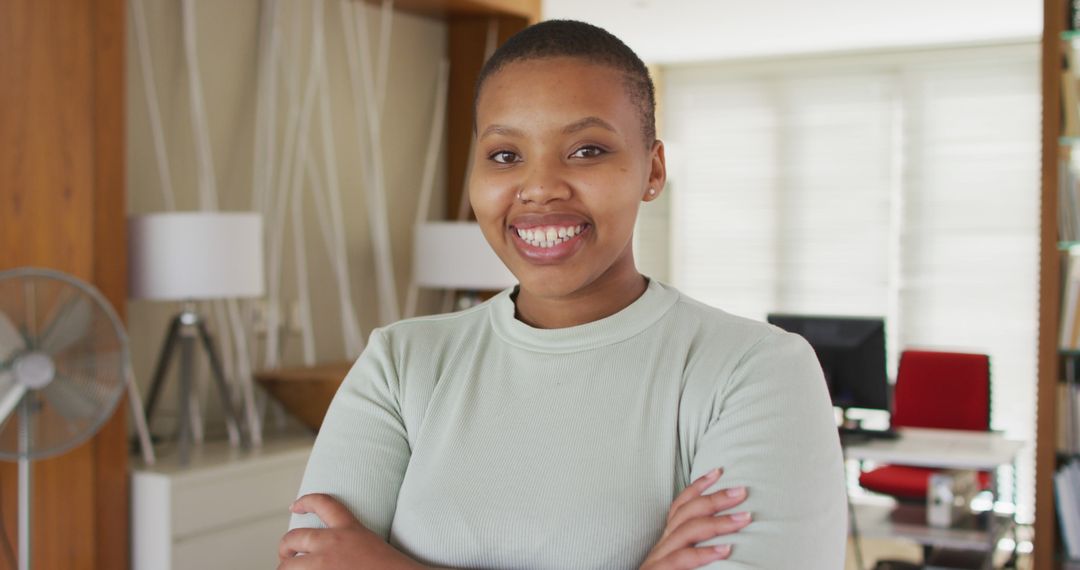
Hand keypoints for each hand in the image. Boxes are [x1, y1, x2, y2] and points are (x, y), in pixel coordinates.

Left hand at [278, 493, 423, 569]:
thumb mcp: (370, 543)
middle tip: (285, 556)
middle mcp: (332, 543)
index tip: (294, 506)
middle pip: (294, 537)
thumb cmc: (390, 567)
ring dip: (284, 569)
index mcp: (349, 529)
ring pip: (288, 565)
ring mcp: (324, 563)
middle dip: (284, 548)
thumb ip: (350, 541)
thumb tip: (333, 552)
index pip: (324, 503)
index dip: (305, 501)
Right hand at [640, 468, 750, 569]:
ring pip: (685, 532)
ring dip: (717, 522)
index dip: (698, 486)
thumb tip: (726, 543)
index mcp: (667, 541)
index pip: (680, 506)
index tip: (719, 470)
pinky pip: (680, 561)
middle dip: (714, 498)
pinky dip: (703, 554)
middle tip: (742, 491)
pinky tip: (725, 550)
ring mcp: (659, 560)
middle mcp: (661, 546)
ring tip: (744, 517)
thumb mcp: (680, 564)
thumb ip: (692, 550)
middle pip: (686, 513)